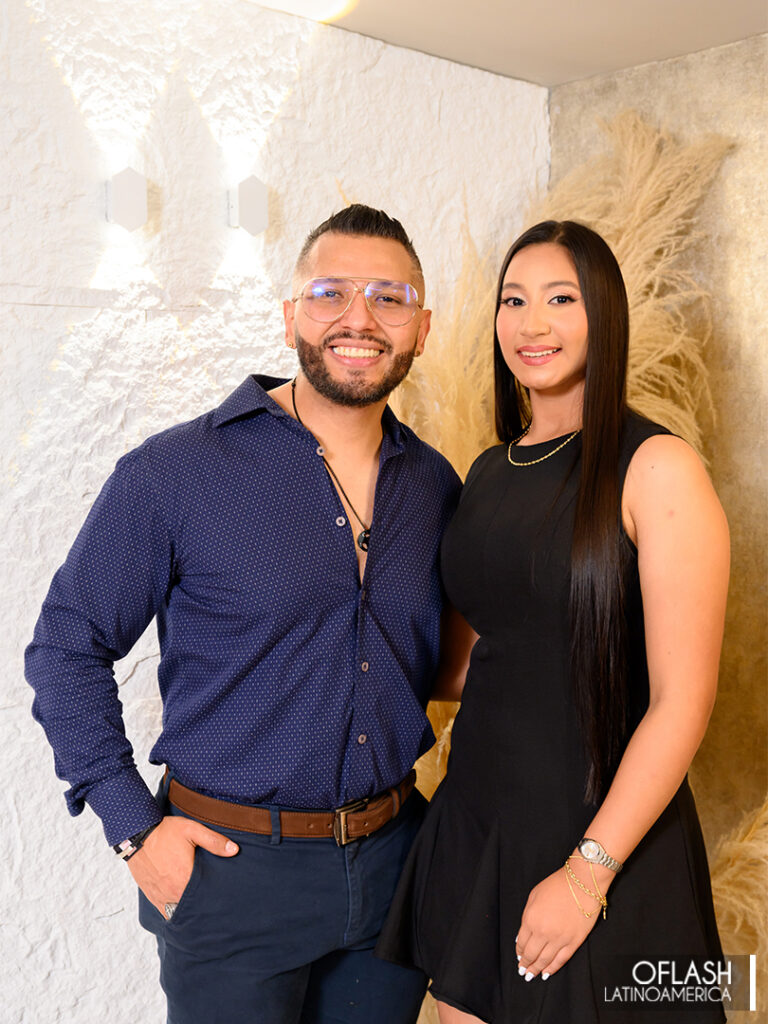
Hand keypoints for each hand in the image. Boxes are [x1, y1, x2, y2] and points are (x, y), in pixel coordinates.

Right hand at [127, 816, 238, 916]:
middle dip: (202, 907)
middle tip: (213, 906)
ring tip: (199, 908)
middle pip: (191, 907)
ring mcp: (160, 895)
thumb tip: (234, 850)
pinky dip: (172, 911)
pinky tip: (181, 908)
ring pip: (177, 912)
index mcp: (185, 877)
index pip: (204, 897)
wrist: (136, 834)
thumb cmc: (165, 832)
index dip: (214, 900)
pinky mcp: (151, 895)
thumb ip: (214, 841)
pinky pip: (163, 911)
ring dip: (187, 911)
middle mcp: (172, 891)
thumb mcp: (192, 830)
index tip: (222, 900)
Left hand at [515, 857, 613, 980]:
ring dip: (537, 969)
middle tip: (523, 972)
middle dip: (526, 965)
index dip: (519, 952)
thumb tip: (523, 935)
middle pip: (532, 954)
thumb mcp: (534, 896)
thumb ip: (527, 916)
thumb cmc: (556, 885)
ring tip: (532, 975)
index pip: (522, 943)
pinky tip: (547, 973)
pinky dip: (552, 968)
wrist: (581, 883)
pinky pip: (561, 960)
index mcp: (531, 919)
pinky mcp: (574, 942)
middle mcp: (543, 932)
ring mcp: (560, 939)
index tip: (519, 957)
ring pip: (545, 960)